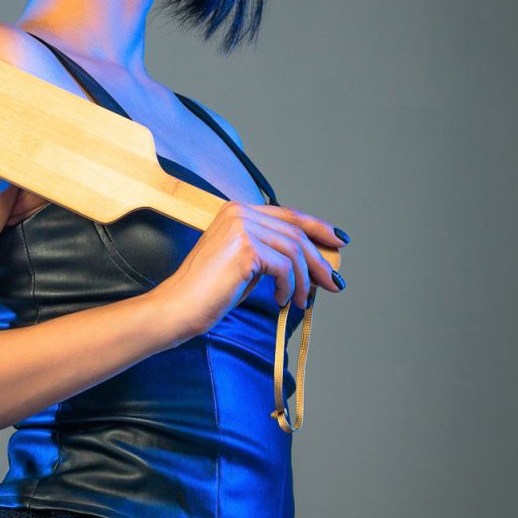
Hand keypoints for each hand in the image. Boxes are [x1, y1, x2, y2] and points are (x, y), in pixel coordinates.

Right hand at [151, 200, 348, 340]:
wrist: (179, 307)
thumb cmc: (208, 292)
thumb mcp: (244, 264)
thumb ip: (269, 253)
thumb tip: (311, 262)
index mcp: (236, 210)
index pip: (287, 214)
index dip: (317, 227)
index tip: (338, 241)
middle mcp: (240, 212)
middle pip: (295, 233)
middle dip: (318, 260)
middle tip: (333, 282)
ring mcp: (241, 228)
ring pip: (293, 251)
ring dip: (305, 280)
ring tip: (301, 301)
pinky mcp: (245, 248)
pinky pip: (283, 267)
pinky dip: (289, 287)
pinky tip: (282, 300)